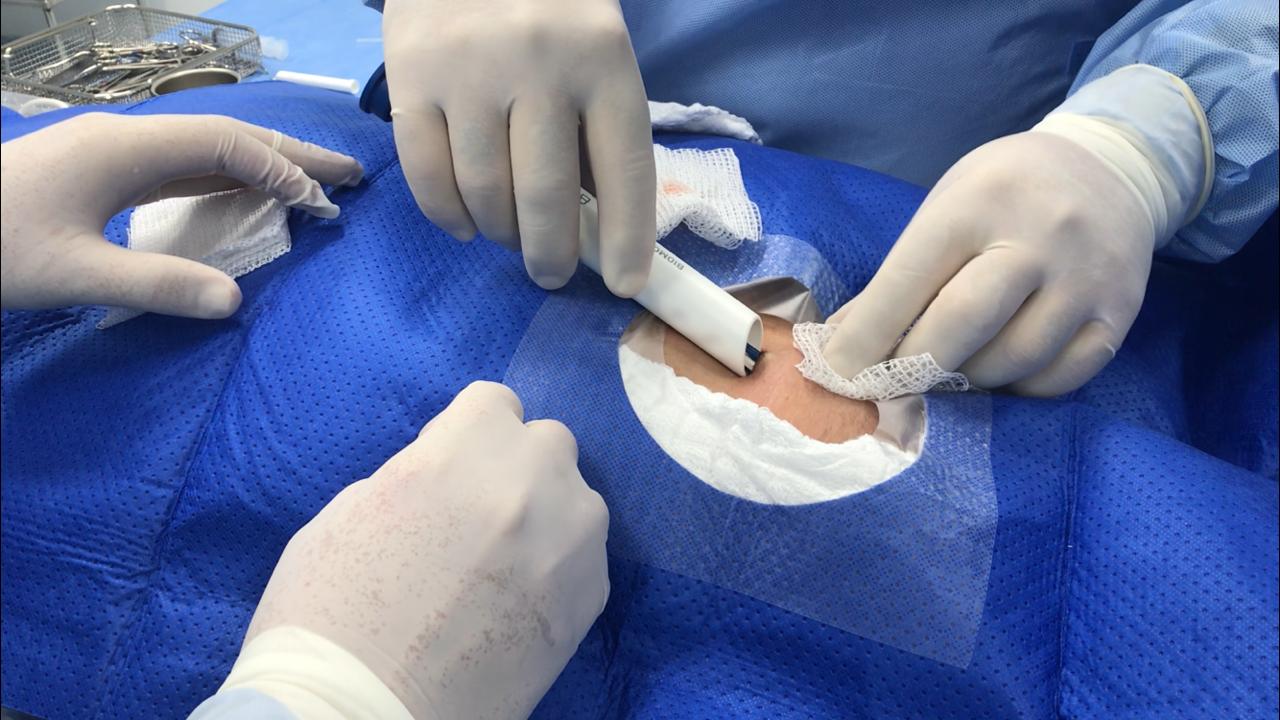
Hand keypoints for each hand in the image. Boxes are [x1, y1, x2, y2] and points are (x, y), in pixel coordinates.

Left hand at [0, 112, 362, 317]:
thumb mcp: (71, 274)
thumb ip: (156, 285)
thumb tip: (234, 303)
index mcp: (123, 150)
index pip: (223, 145)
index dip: (280, 169)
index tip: (321, 205)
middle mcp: (124, 140)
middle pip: (224, 136)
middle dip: (288, 154)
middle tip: (348, 178)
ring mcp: (111, 153)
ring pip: (204, 149)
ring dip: (260, 164)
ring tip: (310, 186)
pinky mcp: (100, 173)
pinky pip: (179, 166)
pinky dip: (224, 178)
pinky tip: (243, 194)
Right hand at [239, 381, 609, 718]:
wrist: (362, 714)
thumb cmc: (330, 611)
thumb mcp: (353, 510)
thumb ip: (420, 472)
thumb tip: (453, 473)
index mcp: (466, 447)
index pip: (495, 403)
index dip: (471, 434)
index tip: (456, 467)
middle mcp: (533, 480)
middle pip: (546, 444)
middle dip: (517, 469)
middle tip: (479, 517)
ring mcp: (571, 540)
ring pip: (577, 501)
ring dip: (547, 517)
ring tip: (502, 567)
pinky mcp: (591, 598)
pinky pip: (585, 558)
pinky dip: (559, 569)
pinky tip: (517, 604)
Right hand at [382, 0, 654, 295]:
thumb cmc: (547, 9)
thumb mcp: (594, 53)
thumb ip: (597, 130)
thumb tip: (601, 230)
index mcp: (602, 59)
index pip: (624, 169)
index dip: (628, 238)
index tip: (625, 285)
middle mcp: (538, 64)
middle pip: (546, 197)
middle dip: (552, 256)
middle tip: (551, 274)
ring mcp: (469, 71)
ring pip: (485, 194)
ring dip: (501, 234)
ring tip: (510, 235)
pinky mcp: (410, 77)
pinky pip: (427, 177)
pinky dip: (448, 217)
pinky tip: (466, 226)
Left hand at [823, 131, 1155, 396]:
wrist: (1111, 167)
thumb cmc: (1005, 192)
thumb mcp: (945, 208)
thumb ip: (900, 276)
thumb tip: (843, 344)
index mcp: (977, 203)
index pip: (909, 282)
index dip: (866, 337)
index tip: (836, 375)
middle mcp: (1038, 236)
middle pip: (962, 325)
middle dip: (912, 366)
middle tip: (886, 385)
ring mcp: (1085, 276)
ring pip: (1012, 360)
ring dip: (968, 379)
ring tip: (951, 365)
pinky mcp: (1121, 311)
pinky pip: (1060, 377)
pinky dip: (1020, 386)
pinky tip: (1002, 368)